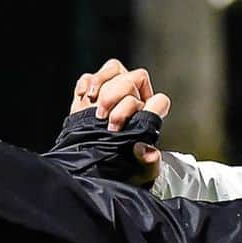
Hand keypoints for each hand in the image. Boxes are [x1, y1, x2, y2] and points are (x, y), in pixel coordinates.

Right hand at [70, 58, 167, 183]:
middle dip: (117, 96)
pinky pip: (91, 75)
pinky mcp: (92, 95)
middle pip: (133, 79)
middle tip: (105, 120)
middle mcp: (134, 99)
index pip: (159, 100)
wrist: (96, 170)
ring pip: (114, 69)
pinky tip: (82, 97)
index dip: (148, 108)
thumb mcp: (140, 173)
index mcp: (149, 116)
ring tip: (92, 102)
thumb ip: (148, 163)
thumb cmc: (124, 170)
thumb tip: (147, 151)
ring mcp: (113, 93)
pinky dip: (86, 83)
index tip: (129, 123)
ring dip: (101, 83)